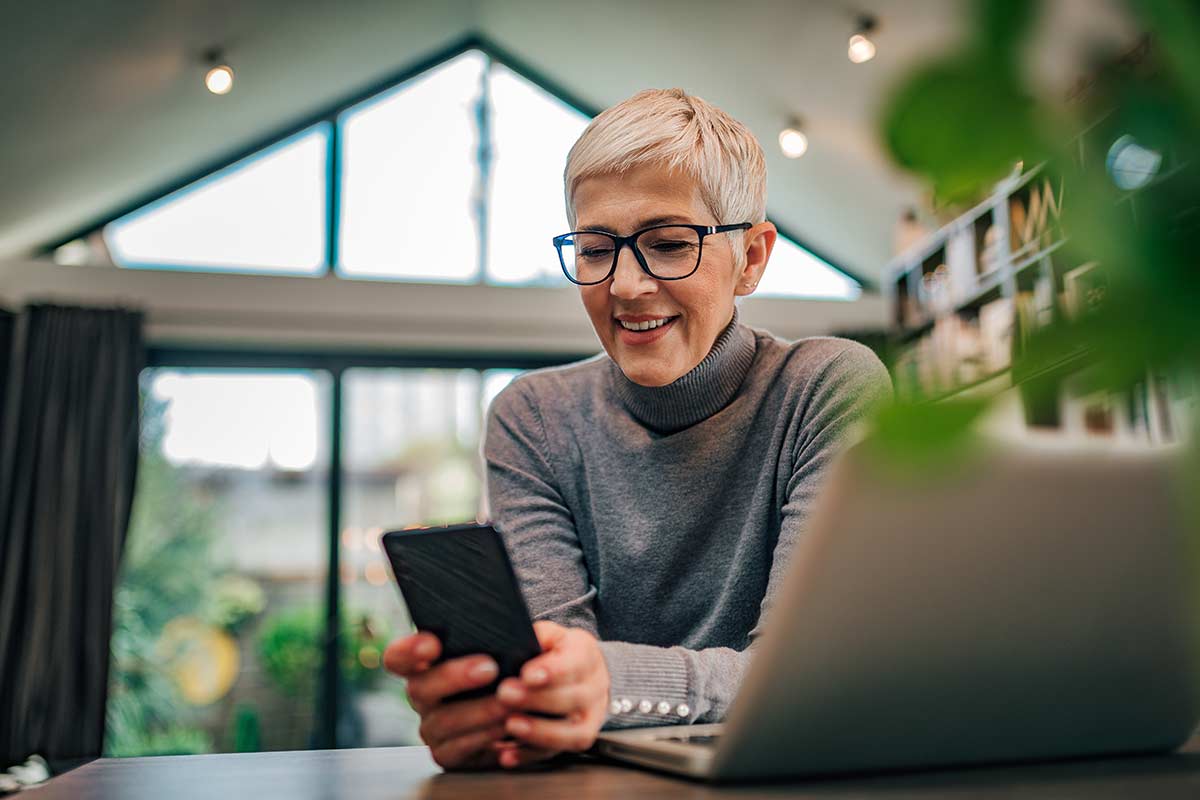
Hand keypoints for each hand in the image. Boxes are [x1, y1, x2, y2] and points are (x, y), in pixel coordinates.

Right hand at [382, 632, 508, 769]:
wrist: (528, 714)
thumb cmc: (511, 670)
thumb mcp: (510, 647)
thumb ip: (503, 635)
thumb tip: (512, 633)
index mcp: (426, 664)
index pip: (399, 656)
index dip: (409, 650)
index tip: (433, 643)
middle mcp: (422, 695)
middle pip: (419, 687)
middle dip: (454, 676)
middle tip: (490, 668)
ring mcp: (431, 727)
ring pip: (443, 720)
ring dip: (479, 710)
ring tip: (508, 701)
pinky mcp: (447, 754)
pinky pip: (459, 748)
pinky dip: (484, 736)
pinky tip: (507, 726)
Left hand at [492, 621, 609, 768]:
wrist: (585, 674)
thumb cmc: (558, 652)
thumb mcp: (552, 635)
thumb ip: (538, 635)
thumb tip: (516, 639)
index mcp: (586, 655)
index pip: (574, 663)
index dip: (551, 670)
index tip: (527, 674)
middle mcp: (594, 688)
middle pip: (572, 698)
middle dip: (537, 699)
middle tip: (505, 695)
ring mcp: (590, 718)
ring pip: (571, 732)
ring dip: (539, 732)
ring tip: (510, 725)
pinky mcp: (578, 740)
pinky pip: (556, 753)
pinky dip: (530, 755)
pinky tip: (507, 755)